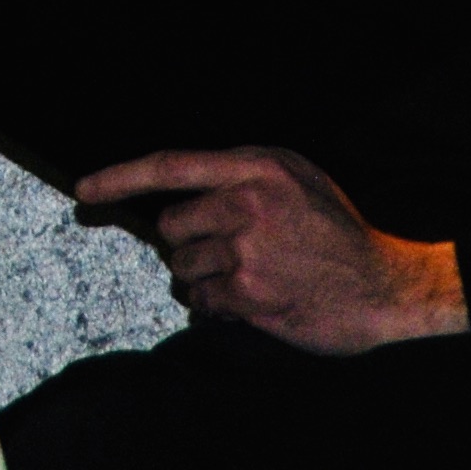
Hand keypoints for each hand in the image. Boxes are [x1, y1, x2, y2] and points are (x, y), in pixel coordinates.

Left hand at [76, 147, 466, 355]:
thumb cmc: (336, 228)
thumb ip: (240, 172)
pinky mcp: (251, 297)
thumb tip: (185, 185)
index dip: (119, 177)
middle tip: (225, 246)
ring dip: (203, 274)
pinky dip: (215, 303)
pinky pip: (202, 301)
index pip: (169, 166)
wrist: (385, 286)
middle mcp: (247, 207)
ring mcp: (248, 254)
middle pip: (171, 226)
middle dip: (188, 240)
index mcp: (255, 169)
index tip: (85, 189)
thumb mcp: (295, 176)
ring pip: (183, 266)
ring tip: (246, 271)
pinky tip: (248, 295)